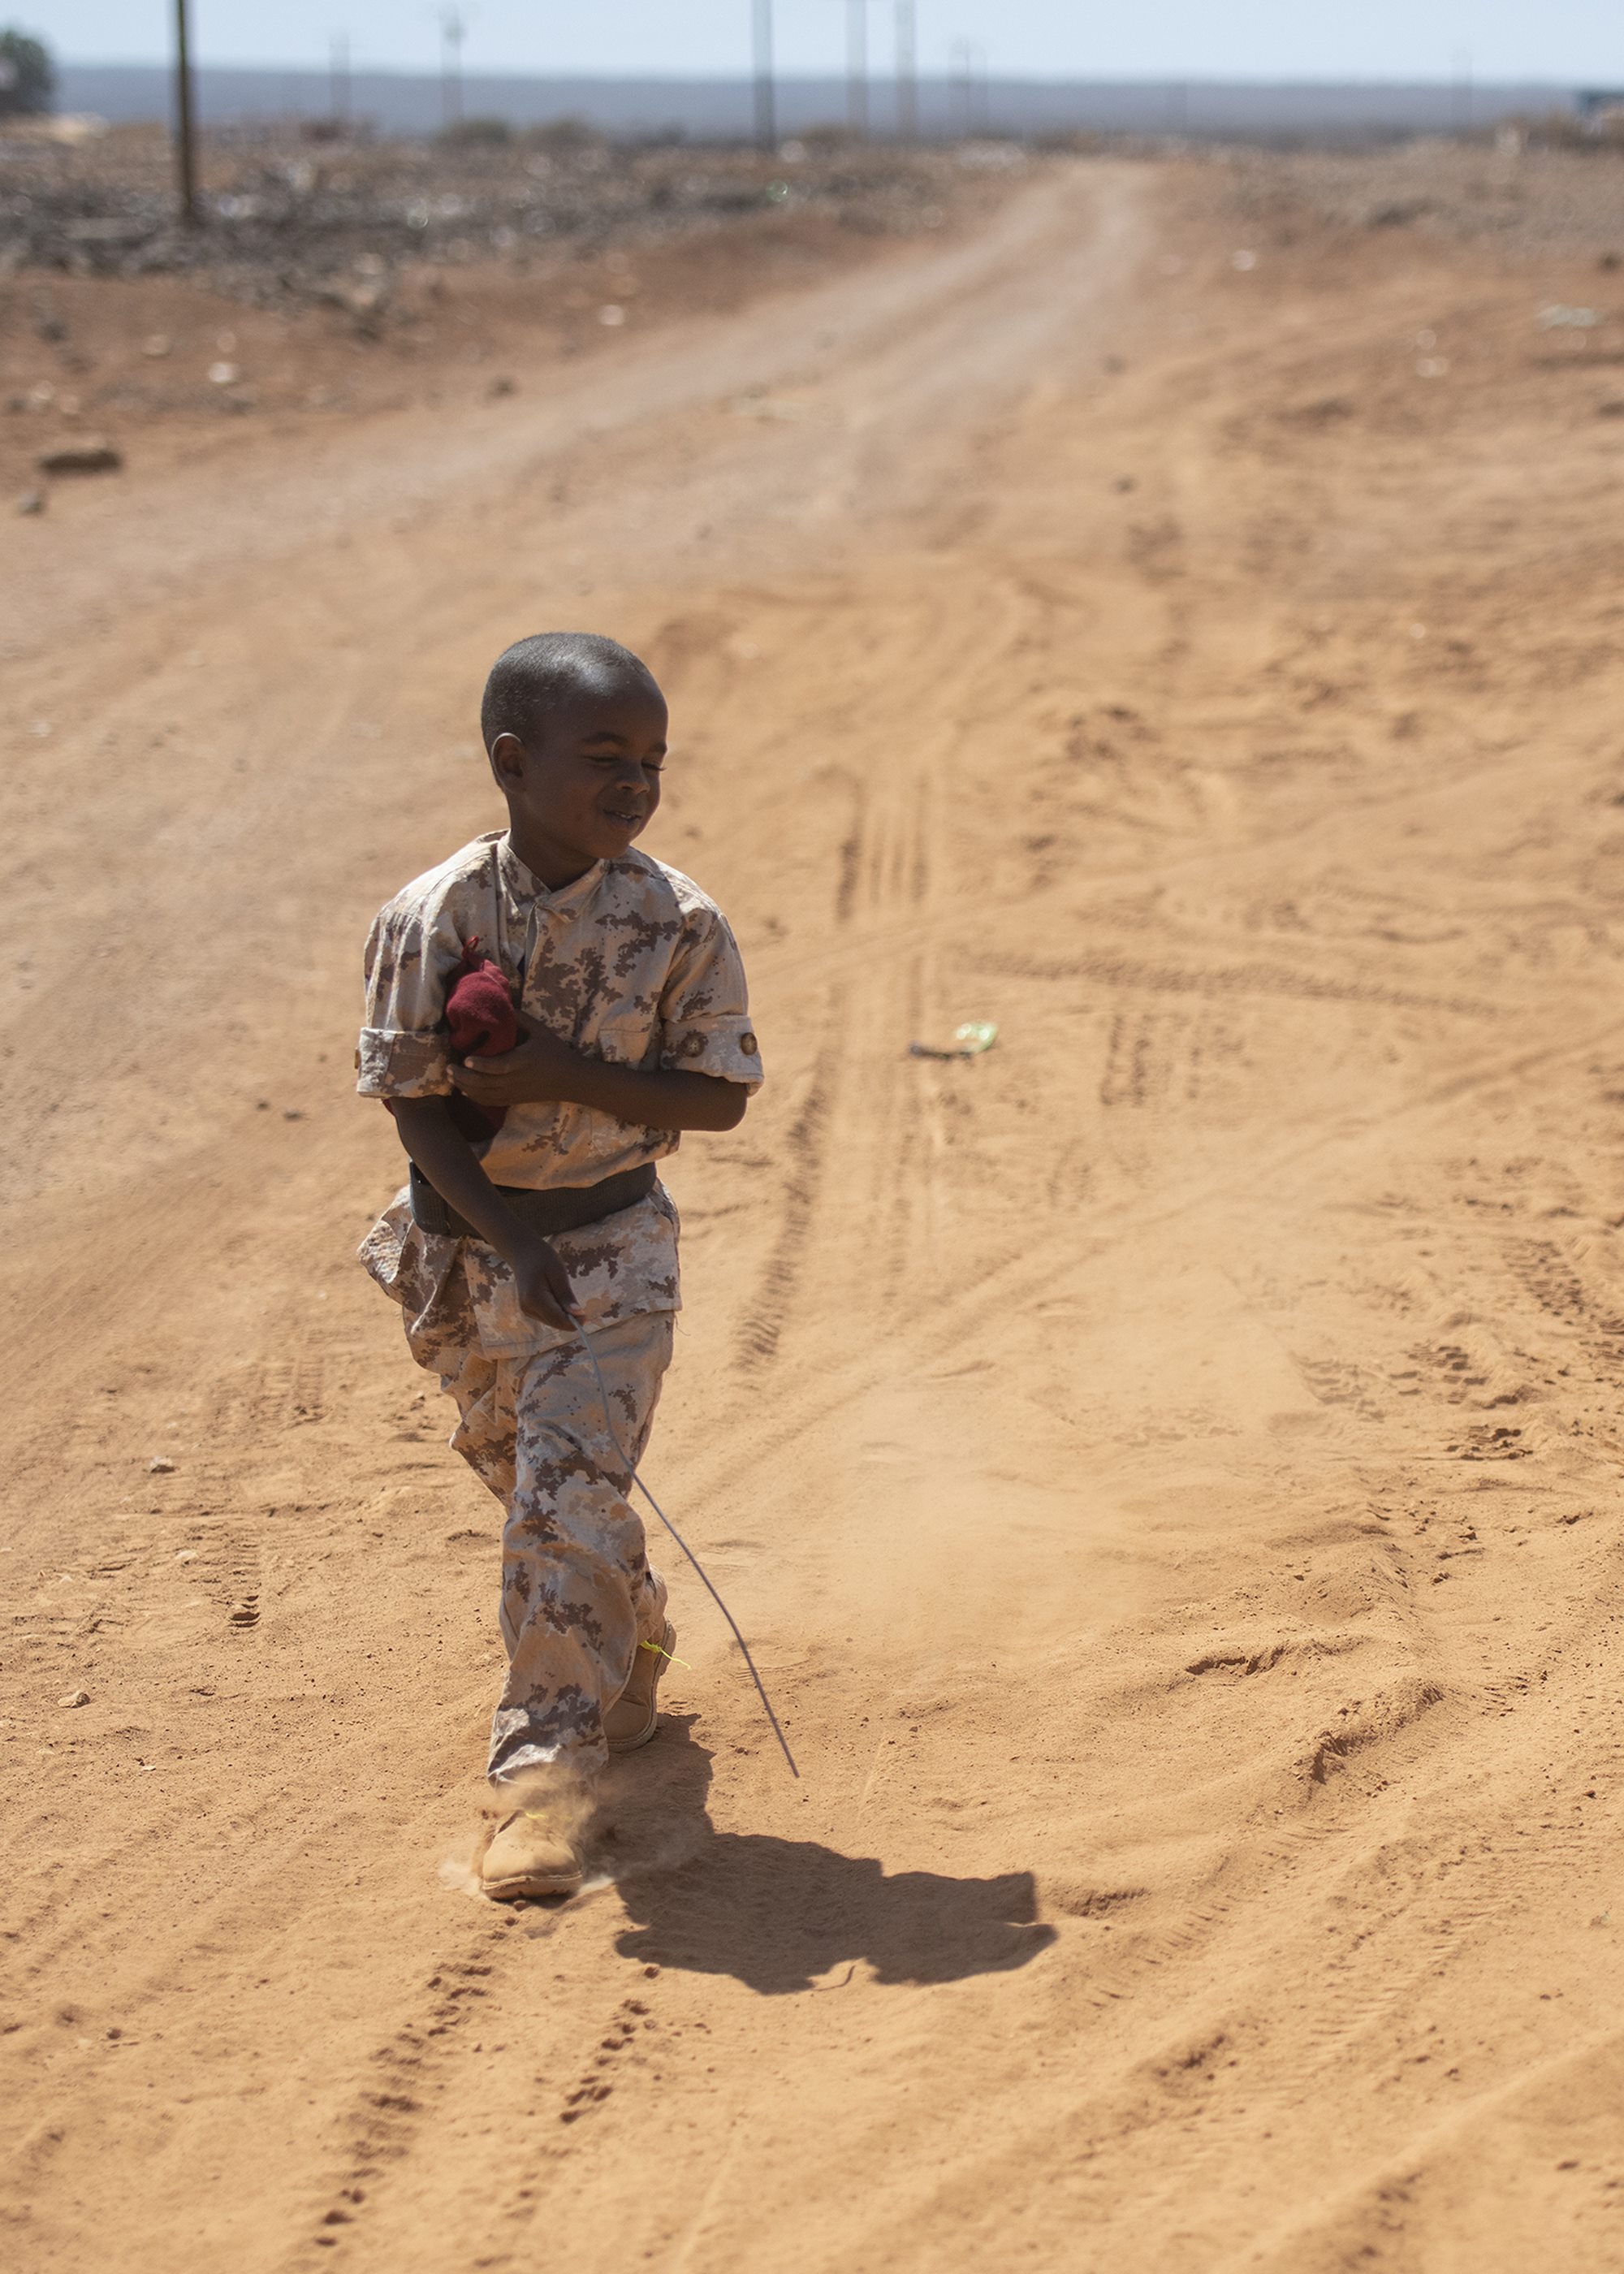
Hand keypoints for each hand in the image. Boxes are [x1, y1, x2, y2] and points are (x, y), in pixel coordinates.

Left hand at [450, 1028, 581, 1108]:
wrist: (570, 1080)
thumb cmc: (554, 1052)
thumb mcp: (540, 1031)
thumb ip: (520, 1019)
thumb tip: (500, 1005)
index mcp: (522, 1062)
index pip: (498, 1066)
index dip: (480, 1065)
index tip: (466, 1058)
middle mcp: (515, 1080)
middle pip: (484, 1083)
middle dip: (463, 1076)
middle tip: (448, 1067)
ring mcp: (513, 1092)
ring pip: (483, 1094)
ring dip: (464, 1086)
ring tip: (450, 1076)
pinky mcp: (513, 1100)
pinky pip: (489, 1101)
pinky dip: (474, 1096)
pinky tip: (463, 1089)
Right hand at [510, 1236, 581, 1333]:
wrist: (523, 1252)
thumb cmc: (541, 1257)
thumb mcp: (558, 1272)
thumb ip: (566, 1295)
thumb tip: (577, 1314)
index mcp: (534, 1298)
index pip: (557, 1319)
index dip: (574, 1322)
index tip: (586, 1315)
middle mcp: (528, 1308)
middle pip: (555, 1323)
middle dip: (570, 1318)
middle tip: (578, 1303)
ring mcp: (527, 1310)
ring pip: (553, 1322)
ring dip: (564, 1314)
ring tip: (562, 1293)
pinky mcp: (529, 1310)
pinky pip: (548, 1317)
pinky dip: (557, 1311)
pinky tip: (556, 1296)